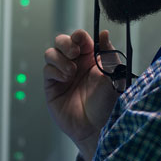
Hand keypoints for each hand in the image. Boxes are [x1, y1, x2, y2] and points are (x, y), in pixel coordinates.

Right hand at [43, 29, 119, 160]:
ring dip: (60, 58)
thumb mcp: (113, 74)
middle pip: (61, 41)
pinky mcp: (52, 86)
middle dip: (65, 43)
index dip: (78, 36)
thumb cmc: (109, 103)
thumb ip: (108, 52)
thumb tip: (103, 32)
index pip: (79, 38)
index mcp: (91, 58)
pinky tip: (65, 79)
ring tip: (71, 72)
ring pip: (51, 53)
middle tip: (74, 53)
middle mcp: (75, 64)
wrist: (97, 127)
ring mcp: (62, 74)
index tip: (82, 41)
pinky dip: (55, 70)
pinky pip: (47, 70)